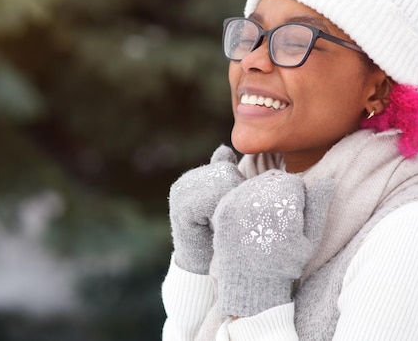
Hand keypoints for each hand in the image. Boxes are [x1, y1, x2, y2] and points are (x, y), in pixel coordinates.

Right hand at [169, 145, 243, 273]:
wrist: (202, 268)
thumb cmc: (221, 235)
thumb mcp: (228, 200)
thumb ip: (226, 176)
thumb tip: (223, 149)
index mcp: (198, 177)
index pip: (226, 168)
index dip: (236, 189)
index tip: (231, 210)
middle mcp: (185, 182)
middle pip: (225, 174)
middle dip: (233, 196)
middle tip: (225, 219)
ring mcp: (181, 194)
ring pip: (220, 185)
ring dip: (226, 206)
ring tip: (219, 223)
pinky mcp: (180, 207)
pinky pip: (211, 200)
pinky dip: (217, 214)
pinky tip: (211, 227)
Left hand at [212, 170, 333, 316]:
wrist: (250, 282)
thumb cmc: (286, 262)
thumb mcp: (310, 239)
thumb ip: (319, 207)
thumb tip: (328, 180)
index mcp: (281, 205)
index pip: (293, 182)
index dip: (298, 200)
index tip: (293, 221)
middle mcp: (256, 198)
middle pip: (274, 180)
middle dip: (281, 196)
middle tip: (279, 223)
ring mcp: (236, 202)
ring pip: (256, 184)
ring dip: (264, 196)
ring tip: (266, 222)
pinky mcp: (223, 207)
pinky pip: (240, 192)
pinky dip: (247, 202)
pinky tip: (251, 222)